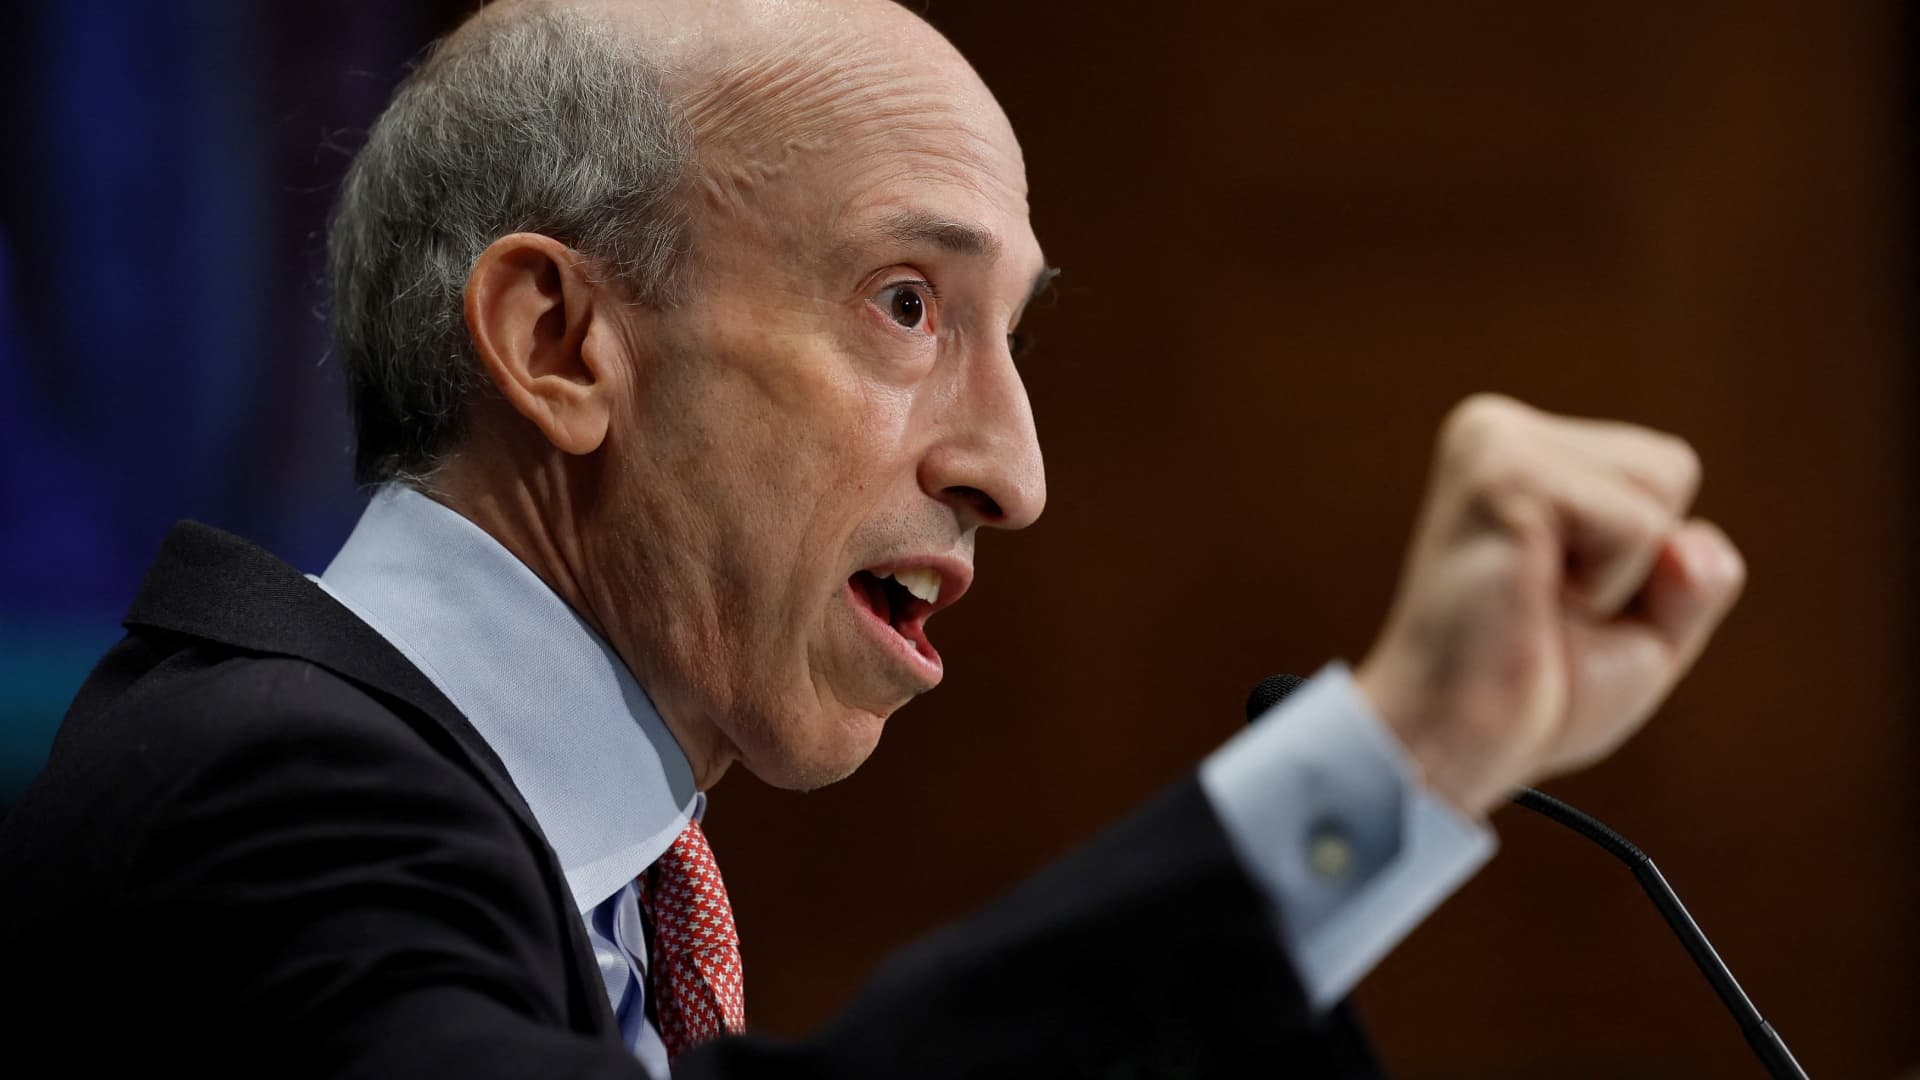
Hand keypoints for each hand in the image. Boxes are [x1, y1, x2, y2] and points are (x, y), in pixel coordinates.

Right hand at [1354, 394, 1746, 818]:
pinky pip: (1637, 524)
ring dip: (1619, 578)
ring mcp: (1496, 444)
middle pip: (1670, 470)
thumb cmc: (1534, 688)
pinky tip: (1529, 603)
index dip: (1644, 565)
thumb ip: (1698, 575)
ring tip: (1534, 606)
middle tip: (1544, 611)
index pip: (1665, 471)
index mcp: (1519, 447)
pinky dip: (1606, 588)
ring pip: (1660, 486)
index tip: (1556, 601)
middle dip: (1638, 566)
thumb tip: (1689, 546)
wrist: (1446, 743)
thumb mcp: (1647, 626)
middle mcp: (1498, 428)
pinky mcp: (1504, 476)